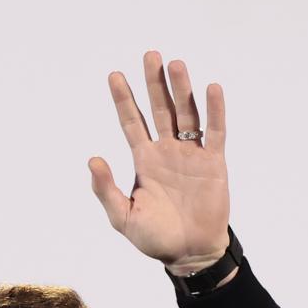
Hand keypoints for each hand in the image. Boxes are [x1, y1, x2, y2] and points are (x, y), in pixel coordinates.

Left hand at [88, 51, 230, 271]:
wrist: (189, 254)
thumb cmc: (155, 238)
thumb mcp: (122, 216)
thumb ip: (106, 189)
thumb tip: (93, 159)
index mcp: (144, 161)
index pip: (132, 122)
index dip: (123, 99)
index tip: (114, 75)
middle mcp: (167, 151)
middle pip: (160, 109)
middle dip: (153, 83)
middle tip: (149, 54)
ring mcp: (191, 155)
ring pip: (186, 114)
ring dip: (181, 89)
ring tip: (175, 64)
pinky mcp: (214, 164)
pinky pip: (215, 132)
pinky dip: (214, 111)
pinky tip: (211, 88)